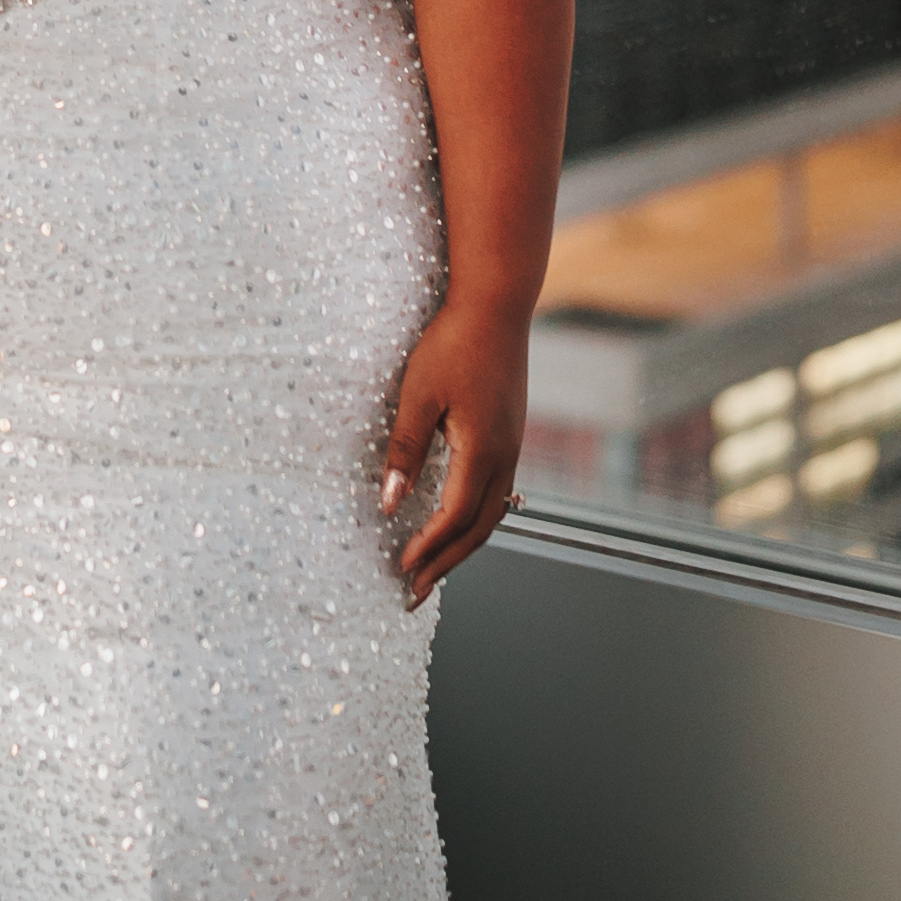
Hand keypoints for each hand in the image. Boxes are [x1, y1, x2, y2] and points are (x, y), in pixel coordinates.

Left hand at [379, 296, 528, 608]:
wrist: (496, 307)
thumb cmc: (452, 345)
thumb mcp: (417, 396)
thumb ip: (404, 450)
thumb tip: (388, 503)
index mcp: (482, 450)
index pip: (454, 516)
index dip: (429, 547)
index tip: (402, 570)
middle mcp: (505, 455)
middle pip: (479, 528)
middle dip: (446, 563)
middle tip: (414, 594)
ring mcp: (512, 446)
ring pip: (492, 514)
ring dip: (462, 546)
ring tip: (435, 570)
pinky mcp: (510, 434)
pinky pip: (497, 492)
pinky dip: (475, 520)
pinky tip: (456, 523)